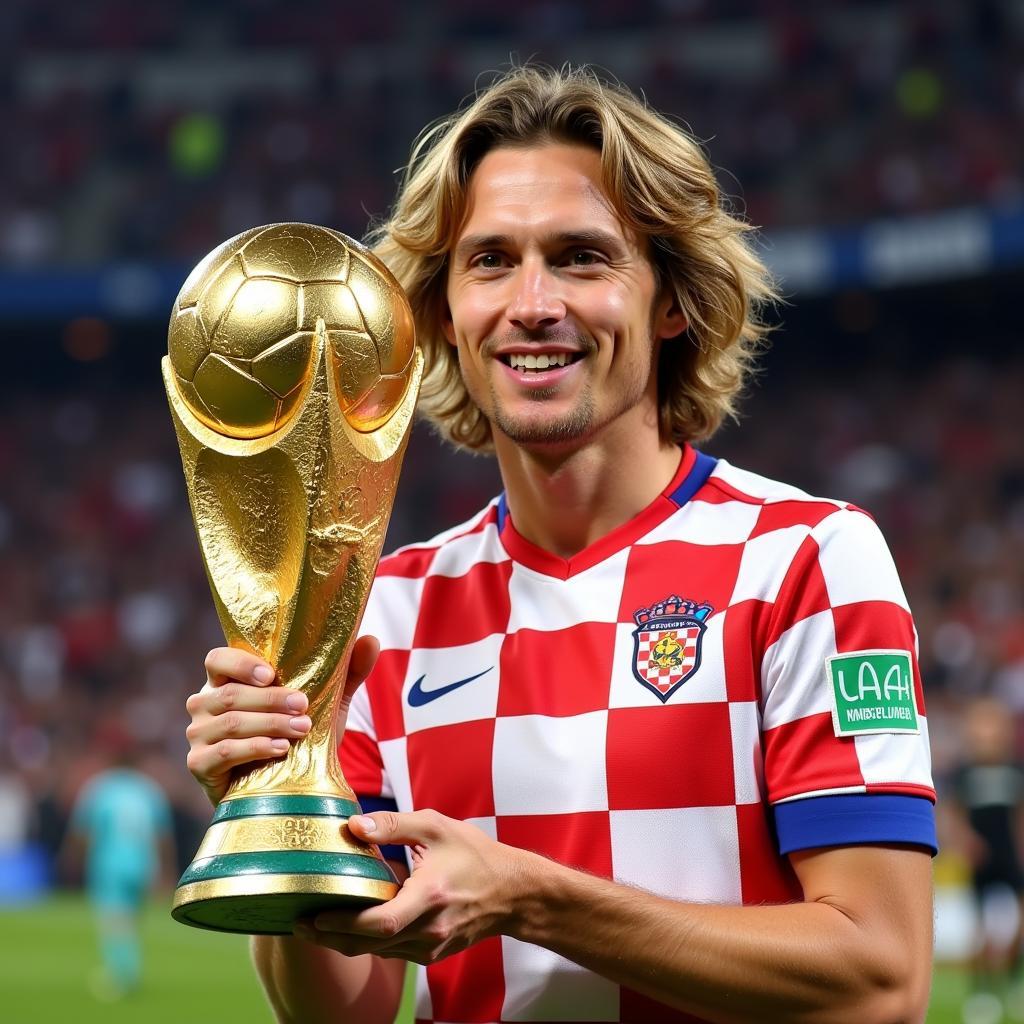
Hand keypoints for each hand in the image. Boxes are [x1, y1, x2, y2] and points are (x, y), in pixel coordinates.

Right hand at [185, 636, 379, 805]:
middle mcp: (205, 703)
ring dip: (269, 724)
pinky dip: (255, 749)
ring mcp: (198, 734)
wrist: (286, 788)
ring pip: (230, 722)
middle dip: (271, 700)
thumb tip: (371, 640)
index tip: (272, 674)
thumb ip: (346, 672)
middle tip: (304, 706)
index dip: (240, 663)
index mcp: (226, 680)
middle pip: (230, 694)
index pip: (217, 659)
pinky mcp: (199, 764)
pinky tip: (280, 749)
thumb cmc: (298, 736)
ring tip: (301, 729)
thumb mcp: (325, 702)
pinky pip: (224, 752)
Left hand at [295, 810, 529, 963]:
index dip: (341, 925)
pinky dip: (370, 942)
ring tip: (315, 926)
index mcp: (429, 897)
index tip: (311, 917)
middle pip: (368, 945)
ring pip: (378, 952)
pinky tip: (353, 927)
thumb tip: (353, 826)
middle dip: (329, 938)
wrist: (513, 892)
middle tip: (298, 925)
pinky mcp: (433, 955)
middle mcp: (429, 929)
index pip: (378, 923)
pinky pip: (393, 952)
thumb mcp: (436, 827)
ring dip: (345, 942)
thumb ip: (393, 825)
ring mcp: (431, 947)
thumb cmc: (475, 855)